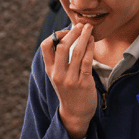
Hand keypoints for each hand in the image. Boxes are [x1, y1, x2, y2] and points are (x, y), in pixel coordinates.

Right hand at [41, 23, 95, 137]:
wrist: (75, 113)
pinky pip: (87, 61)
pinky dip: (90, 48)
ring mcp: (70, 79)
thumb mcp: (58, 76)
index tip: (66, 31)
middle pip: (62, 46)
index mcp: (50, 70)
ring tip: (89, 28)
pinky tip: (92, 41)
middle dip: (72, 33)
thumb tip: (66, 37)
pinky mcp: (83, 82)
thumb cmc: (68, 91)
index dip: (55, 35)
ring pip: (76, 52)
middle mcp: (58, 74)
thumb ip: (59, 61)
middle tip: (81, 25)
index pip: (45, 46)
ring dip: (84, 37)